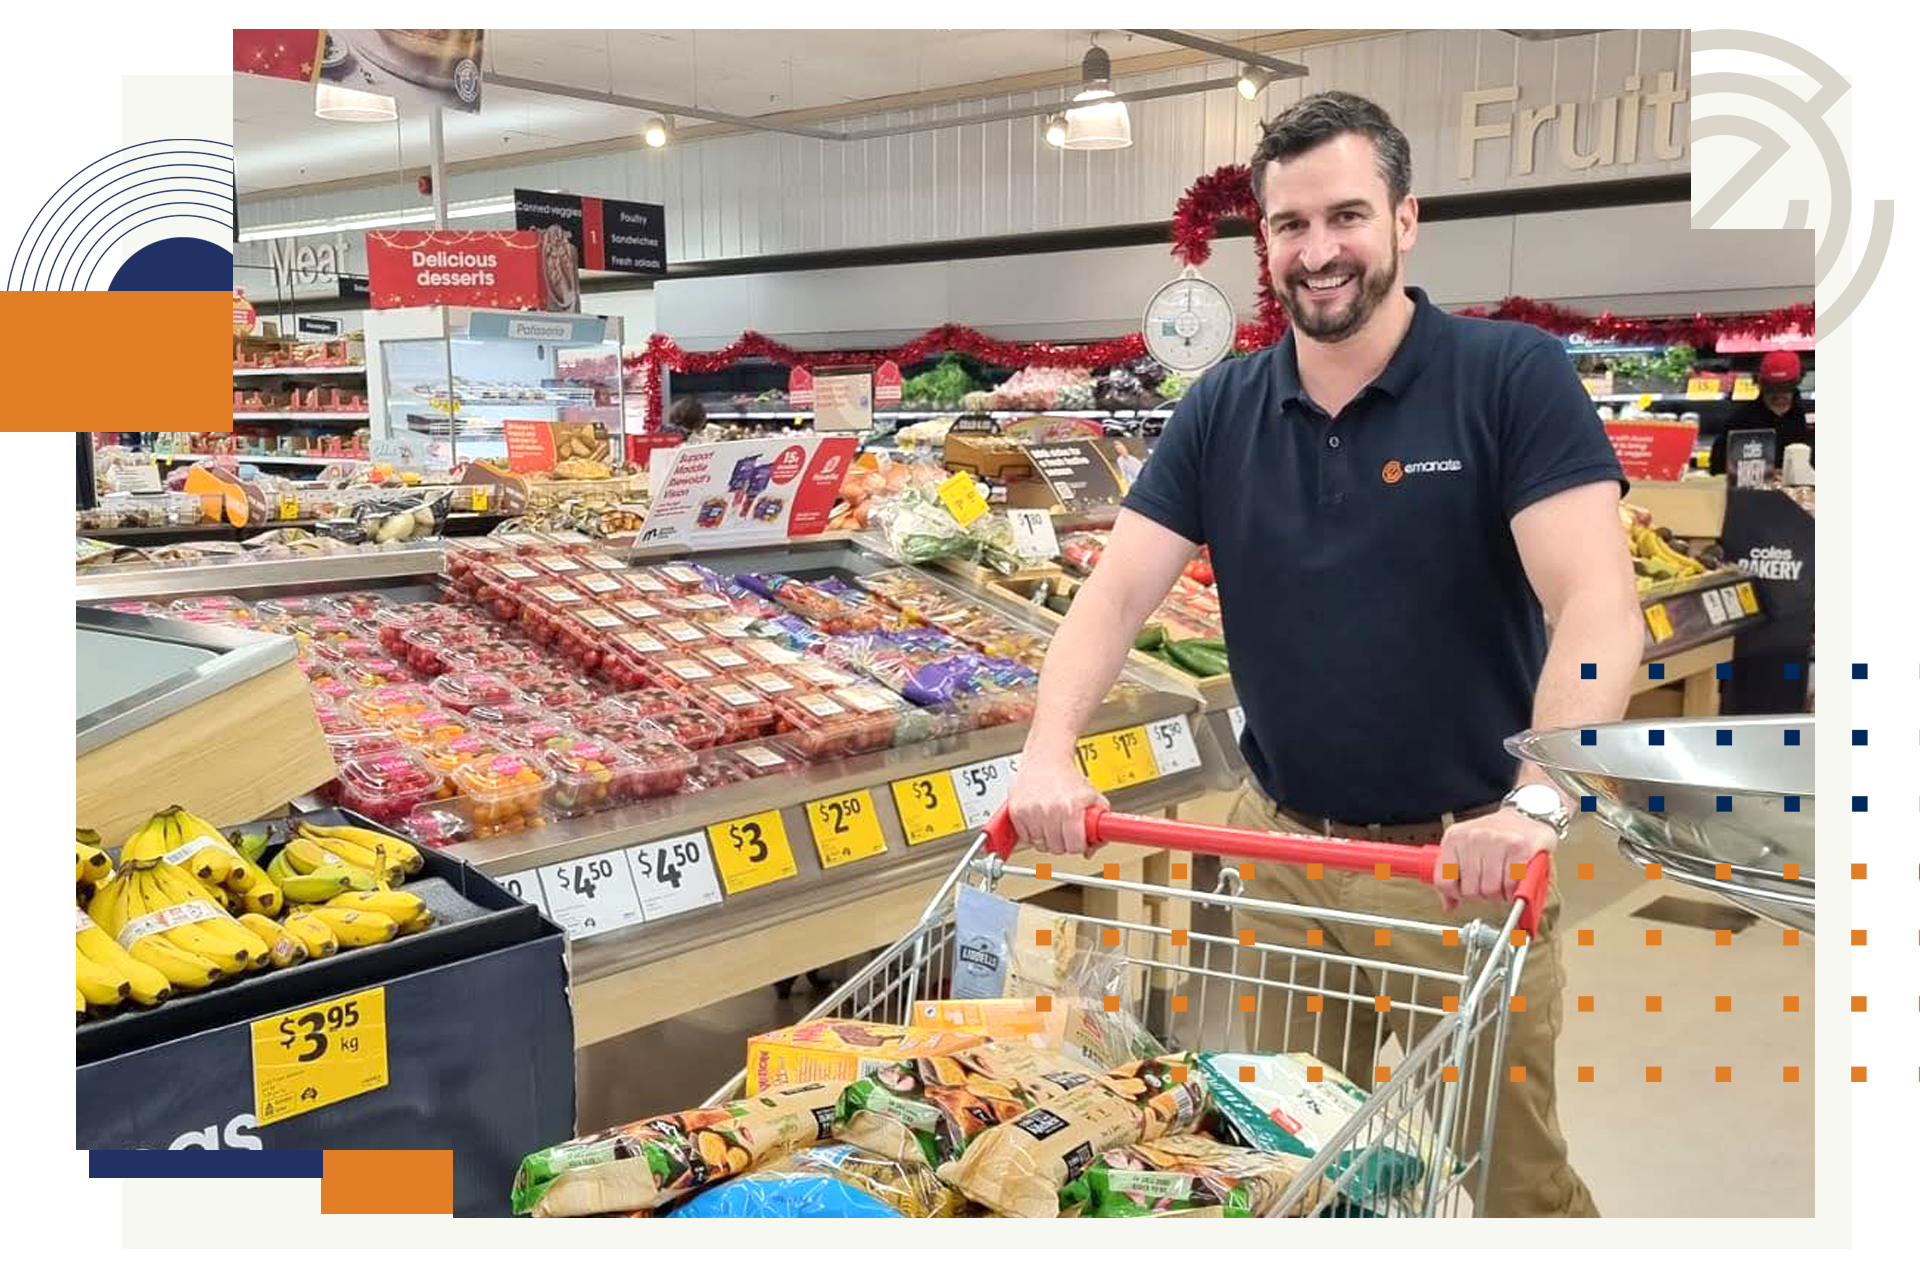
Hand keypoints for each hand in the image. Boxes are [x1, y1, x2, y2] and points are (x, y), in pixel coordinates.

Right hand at [1007, 751, 1108, 855]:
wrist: (1046, 758)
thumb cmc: (1067, 776)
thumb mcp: (1092, 796)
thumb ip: (1100, 822)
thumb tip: (1092, 847)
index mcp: (1070, 809)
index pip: (1075, 847)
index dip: (1078, 845)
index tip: (1077, 840)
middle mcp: (1050, 811)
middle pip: (1057, 848)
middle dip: (1062, 842)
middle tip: (1064, 830)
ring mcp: (1031, 812)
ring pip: (1040, 845)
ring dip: (1046, 838)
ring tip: (1051, 823)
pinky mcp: (1016, 812)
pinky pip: (1025, 837)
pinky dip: (1031, 833)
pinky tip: (1038, 821)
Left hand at [1434, 808, 1558, 910]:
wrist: (1529, 812)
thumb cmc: (1498, 832)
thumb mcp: (1465, 847)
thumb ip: (1453, 874)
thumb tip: (1448, 904)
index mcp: (1454, 838)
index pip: (1444, 881)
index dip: (1457, 894)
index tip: (1466, 891)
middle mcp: (1473, 837)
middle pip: (1470, 890)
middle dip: (1482, 896)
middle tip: (1491, 886)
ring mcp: (1497, 841)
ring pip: (1491, 890)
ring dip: (1500, 895)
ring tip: (1503, 883)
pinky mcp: (1520, 848)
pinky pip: (1511, 885)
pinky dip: (1514, 891)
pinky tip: (1515, 881)